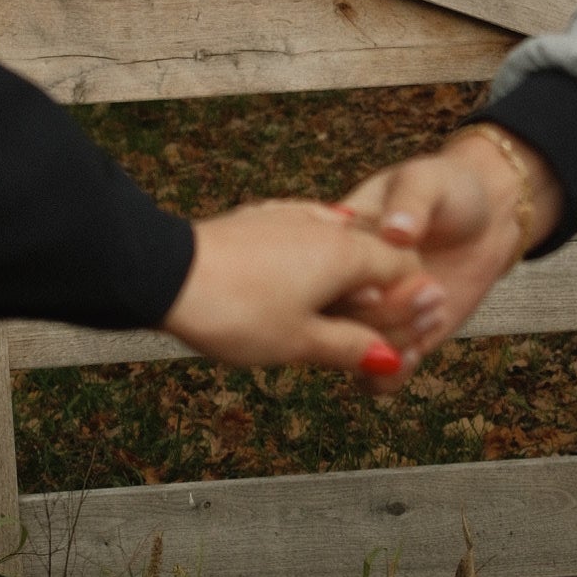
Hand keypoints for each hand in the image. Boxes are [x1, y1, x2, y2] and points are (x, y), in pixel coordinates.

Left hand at [164, 199, 444, 372]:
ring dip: (344, 281)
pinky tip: (296, 287)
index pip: (406, 269)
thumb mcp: (301, 343)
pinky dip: (310, 265)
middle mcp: (327, 224)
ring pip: (336, 247)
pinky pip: (302, 239)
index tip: (405, 336)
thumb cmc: (236, 312)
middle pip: (374, 257)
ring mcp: (291, 217)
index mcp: (349, 252)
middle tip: (371, 337)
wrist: (164, 275)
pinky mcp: (260, 219)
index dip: (412, 305)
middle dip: (380, 296)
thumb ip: (353, 348)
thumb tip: (391, 360)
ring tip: (331, 318)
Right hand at [336, 125, 564, 375]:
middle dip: (377, 318)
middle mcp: (342, 285)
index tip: (378, 285)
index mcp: (334, 242)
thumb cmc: (448, 189)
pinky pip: (375, 378)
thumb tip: (395, 231)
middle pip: (332, 321)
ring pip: (351, 356)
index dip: (343, 288)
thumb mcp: (428, 181)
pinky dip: (393, 375)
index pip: (317, 275)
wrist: (485, 220)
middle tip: (429, 292)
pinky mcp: (392, 339)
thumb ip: (411, 202)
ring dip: (390, 346)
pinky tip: (418, 351)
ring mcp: (365, 316)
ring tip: (434, 312)